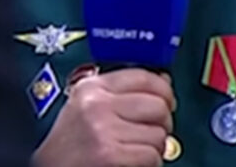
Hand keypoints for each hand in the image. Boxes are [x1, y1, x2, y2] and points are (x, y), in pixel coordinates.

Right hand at [32, 69, 175, 166]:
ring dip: (153, 148)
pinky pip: (152, 156)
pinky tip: (130, 164)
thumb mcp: (85, 108)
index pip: (144, 76)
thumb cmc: (68, 146)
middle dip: (162, 122)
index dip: (164, 90)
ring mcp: (103, 130)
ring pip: (159, 134)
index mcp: (91, 87)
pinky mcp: (110, 155)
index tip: (167, 100)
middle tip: (151, 132)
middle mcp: (96, 104)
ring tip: (134, 150)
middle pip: (158, 105)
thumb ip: (120, 94)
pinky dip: (148, 164)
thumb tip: (163, 84)